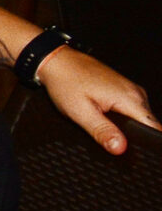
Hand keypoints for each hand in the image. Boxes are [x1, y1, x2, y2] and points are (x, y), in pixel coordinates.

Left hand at [38, 46, 157, 155]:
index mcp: (130, 98)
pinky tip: (104, 117)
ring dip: (126, 127)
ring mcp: (131, 90)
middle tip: (107, 136)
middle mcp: (136, 93)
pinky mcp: (124, 90)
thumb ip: (102, 132)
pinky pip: (131, 110)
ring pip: (138, 118)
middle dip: (132, 136)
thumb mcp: (81, 112)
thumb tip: (120, 148)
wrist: (59, 62)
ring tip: (103, 124)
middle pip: (147, 125)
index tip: (131, 148)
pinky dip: (121, 118)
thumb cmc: (66, 82)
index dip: (146, 141)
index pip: (154, 128)